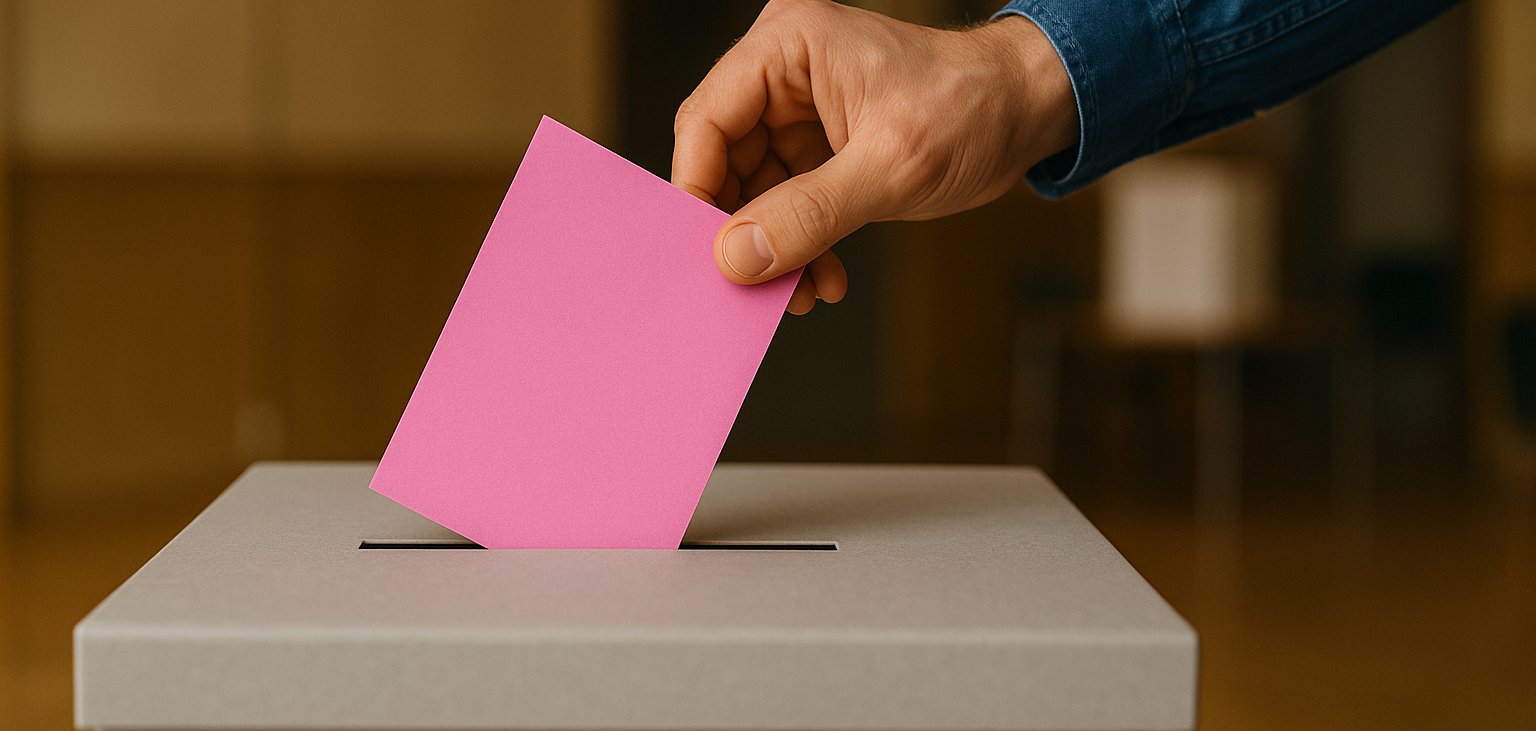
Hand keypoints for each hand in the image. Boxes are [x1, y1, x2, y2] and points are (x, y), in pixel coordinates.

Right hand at [672, 0, 1076, 313]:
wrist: (1028, 112)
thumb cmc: (973, 110)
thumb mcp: (890, 169)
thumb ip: (808, 214)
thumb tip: (736, 257)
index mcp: (789, 46)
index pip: (709, 118)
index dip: (698, 188)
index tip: (702, 252)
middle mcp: (784, 70)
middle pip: (723, 158)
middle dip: (741, 228)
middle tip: (755, 284)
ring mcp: (799, 109)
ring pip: (752, 189)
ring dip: (774, 246)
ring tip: (801, 291)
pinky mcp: (818, 144)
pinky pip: (786, 200)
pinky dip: (800, 242)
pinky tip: (824, 277)